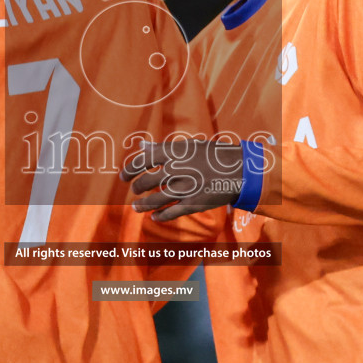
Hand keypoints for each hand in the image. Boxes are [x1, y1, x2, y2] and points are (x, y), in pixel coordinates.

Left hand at [122, 137, 241, 221]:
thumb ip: (162, 147)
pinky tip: (154, 217)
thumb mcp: (189, 146)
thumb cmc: (213, 155)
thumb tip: (141, 146)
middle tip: (134, 189)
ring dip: (142, 205)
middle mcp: (177, 170)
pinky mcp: (193, 204)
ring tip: (135, 207)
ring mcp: (185, 188)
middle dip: (137, 187)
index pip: (143, 160)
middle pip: (147, 181)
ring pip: (155, 200)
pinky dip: (160, 216)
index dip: (129, 169)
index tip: (123, 176)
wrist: (240, 170)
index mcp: (175, 152)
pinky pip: (171, 213)